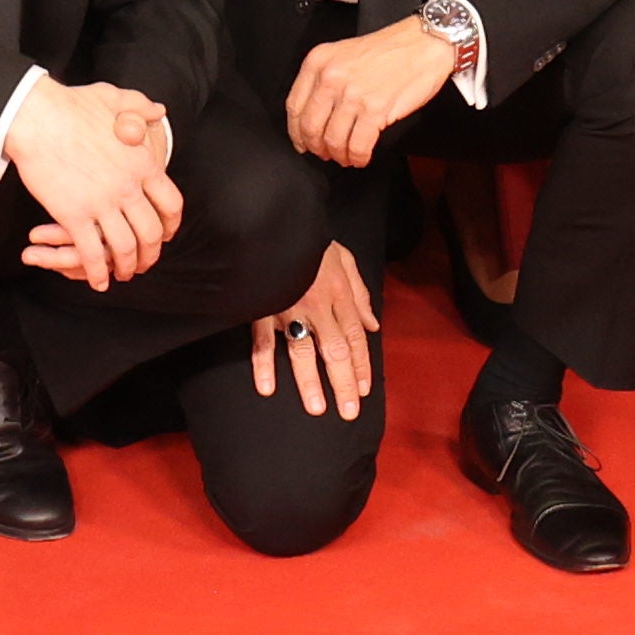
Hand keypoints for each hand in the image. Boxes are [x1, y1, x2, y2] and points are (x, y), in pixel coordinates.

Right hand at [5, 80, 182, 287]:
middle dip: (150, 254)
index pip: (170, 204)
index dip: (171, 225)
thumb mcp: (114, 99)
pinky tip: (98, 280)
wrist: (35, 116)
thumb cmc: (71, 105)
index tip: (166, 235)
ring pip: (124, 248)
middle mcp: (127, 187)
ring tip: (121, 274)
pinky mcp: (73, 215)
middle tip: (144, 262)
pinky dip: (97, 272)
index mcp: (141, 162)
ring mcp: (101, 203)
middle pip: (151, 233)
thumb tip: (160, 112)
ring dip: (126, 267)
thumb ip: (140, 107)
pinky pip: (91, 253)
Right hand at [245, 239, 376, 420]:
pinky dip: (263, 365)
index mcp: (338, 293)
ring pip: (302, 351)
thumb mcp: (343, 258)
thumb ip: (359, 293)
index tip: (364, 390)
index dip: (361, 365)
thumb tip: (373, 325)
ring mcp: (288, 309)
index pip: (355, 336)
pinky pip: (262, 341)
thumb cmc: (310, 241)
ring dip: (309, 382)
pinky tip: (267, 388)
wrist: (274, 222)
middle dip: (343, 383)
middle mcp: (317, 306)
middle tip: (348, 412)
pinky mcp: (262, 308)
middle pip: (335, 350)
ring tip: (317, 409)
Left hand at [287, 11, 462, 166]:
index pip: (294, 106)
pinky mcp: (375, 109)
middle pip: (310, 128)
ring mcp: (353, 94)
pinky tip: (361, 156)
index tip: (302, 142)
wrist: (424, 43)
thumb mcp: (343, 54)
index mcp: (319, 61)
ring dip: (340, 155)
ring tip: (347, 156)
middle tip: (326, 153)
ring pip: (333, 141)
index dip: (296, 132)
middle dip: (317, 148)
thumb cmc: (389, 49)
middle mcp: (332, 77)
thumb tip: (313, 115)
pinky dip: (358, 157)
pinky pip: (358, 146)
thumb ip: (324, 79)